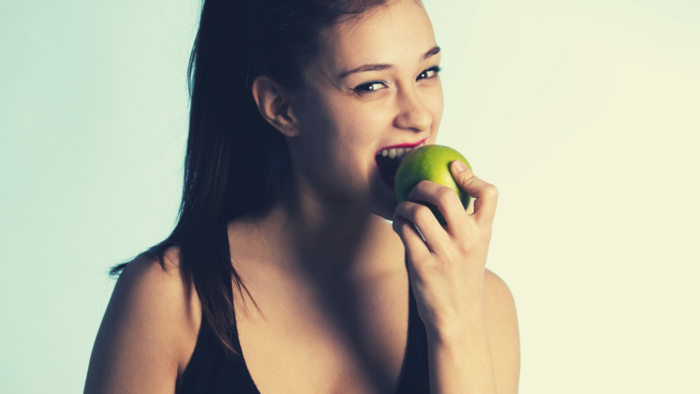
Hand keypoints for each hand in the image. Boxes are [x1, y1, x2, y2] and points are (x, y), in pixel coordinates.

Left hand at [392, 160, 498, 336]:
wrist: (457, 319)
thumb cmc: (461, 278)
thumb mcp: (474, 250)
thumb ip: (464, 224)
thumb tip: (440, 189)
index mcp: (483, 234)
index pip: (489, 194)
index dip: (471, 175)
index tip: (454, 166)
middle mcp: (467, 241)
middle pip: (445, 195)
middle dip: (424, 185)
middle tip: (416, 188)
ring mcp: (445, 254)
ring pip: (418, 212)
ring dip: (404, 206)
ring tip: (402, 211)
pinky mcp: (422, 265)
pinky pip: (404, 232)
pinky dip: (397, 224)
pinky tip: (398, 226)